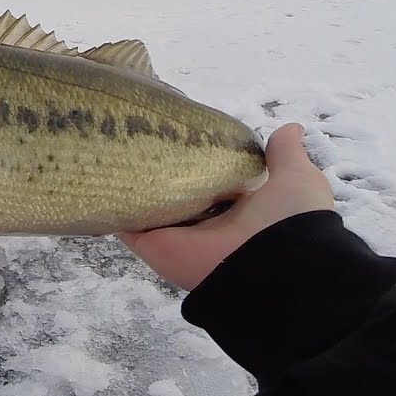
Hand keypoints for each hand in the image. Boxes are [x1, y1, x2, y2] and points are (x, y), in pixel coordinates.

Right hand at [118, 122, 333, 290]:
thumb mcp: (297, 179)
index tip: (179, 130)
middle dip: (156, 168)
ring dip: (129, 183)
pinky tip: (99, 174)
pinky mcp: (151, 244)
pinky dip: (111, 204)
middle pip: (173, 193)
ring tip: (108, 145)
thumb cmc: (287, 220)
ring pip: (146, 206)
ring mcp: (175, 234)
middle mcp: (204, 222)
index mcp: (236, 208)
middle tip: (135, 131)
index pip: (209, 180)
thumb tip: (290, 127)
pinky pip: (124, 222)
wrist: (272, 268)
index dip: (197, 157)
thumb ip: (285, 155)